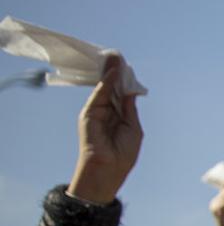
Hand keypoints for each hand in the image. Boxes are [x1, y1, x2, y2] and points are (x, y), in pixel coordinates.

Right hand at [68, 54, 142, 203]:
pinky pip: (99, 95)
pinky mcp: (89, 114)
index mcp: (119, 115)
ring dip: (110, 73)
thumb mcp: (132, 127)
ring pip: (104, 88)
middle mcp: (107, 111)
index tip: (126, 66)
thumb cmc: (123, 154)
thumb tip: (129, 89)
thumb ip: (129, 107)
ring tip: (115, 57)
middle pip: (111, 87)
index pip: (120, 93)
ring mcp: (96, 112)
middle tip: (118, 55)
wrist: (108, 170)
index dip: (123, 80)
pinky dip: (106, 83)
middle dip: (116, 72)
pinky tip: (112, 72)